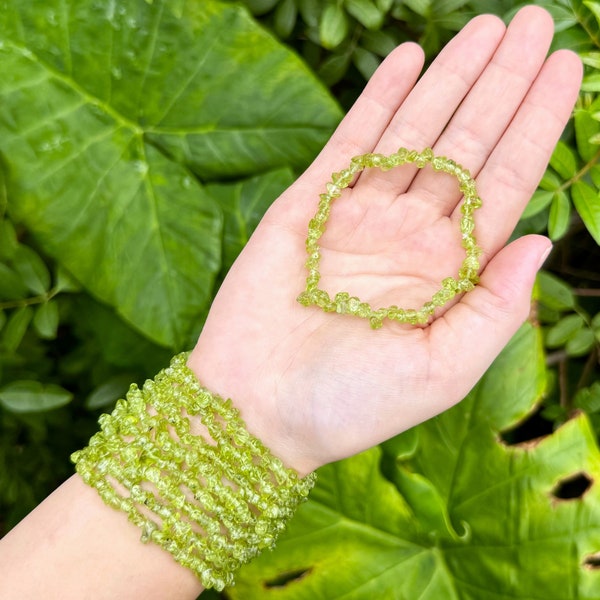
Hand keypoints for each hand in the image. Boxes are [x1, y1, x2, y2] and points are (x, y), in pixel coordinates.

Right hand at [189, 6, 581, 476]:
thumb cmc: (348, 404)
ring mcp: (359, 217)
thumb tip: (541, 241)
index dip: (536, 128)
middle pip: (466, 146)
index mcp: (446, 275)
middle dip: (502, 85)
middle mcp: (409, 238)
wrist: (257, 407)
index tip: (565, 69)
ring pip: (414, 134)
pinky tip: (408, 59)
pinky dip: (377, 100)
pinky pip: (350, 143)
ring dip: (450, 80)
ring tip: (488, 30)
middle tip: (535, 23)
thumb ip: (494, 309)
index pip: (503, 186)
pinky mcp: (308, 207)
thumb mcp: (439, 372)